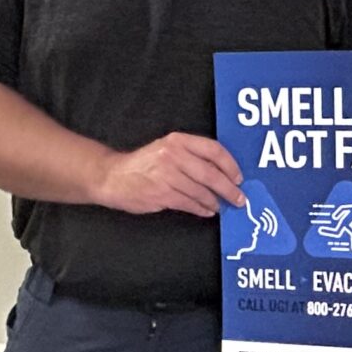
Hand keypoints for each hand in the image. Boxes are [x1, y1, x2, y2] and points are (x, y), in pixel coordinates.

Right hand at [94, 133, 244, 217]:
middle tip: (239, 198)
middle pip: (211, 173)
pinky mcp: (162, 194)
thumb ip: (190, 156)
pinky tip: (207, 211)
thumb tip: (221, 172)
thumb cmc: (143, 165)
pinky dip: (201, 209)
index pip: (213, 150)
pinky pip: (189, 203)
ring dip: (214, 201)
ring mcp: (167, 175)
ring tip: (221, 206)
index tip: (239, 177)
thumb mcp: (166, 150)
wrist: (112, 176)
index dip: (230, 165)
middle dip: (228, 188)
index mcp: (177, 140)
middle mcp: (173, 155)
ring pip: (201, 191)